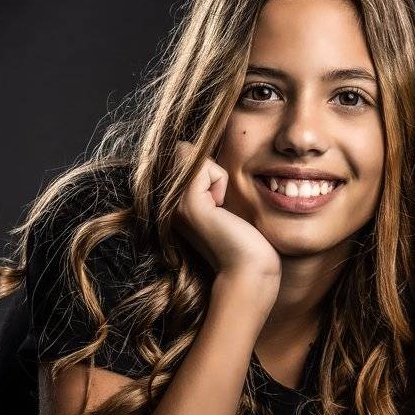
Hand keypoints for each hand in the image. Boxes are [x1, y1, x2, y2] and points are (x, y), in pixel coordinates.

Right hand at [173, 141, 279, 286]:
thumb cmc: (242, 235)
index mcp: (170, 202)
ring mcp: (172, 204)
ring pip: (189, 153)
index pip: (179, 154)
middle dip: (208, 167)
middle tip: (219, 201)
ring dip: (215, 174)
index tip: (216, 200)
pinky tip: (221, 209)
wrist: (248, 268)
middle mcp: (165, 202)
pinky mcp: (188, 204)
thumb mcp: (218, 200)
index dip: (204, 166)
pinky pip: (203, 166)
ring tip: (220, 207)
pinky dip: (220, 181)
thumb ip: (204, 179)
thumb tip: (198, 147)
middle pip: (182, 150)